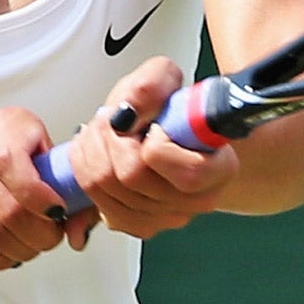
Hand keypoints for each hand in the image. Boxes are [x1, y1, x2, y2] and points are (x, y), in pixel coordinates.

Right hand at [0, 107, 72, 270]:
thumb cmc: (6, 152)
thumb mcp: (39, 151)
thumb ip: (66, 185)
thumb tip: (79, 233)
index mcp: (6, 124)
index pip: (14, 167)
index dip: (40, 200)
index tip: (58, 215)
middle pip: (6, 207)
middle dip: (37, 235)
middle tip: (50, 240)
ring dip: (18, 249)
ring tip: (31, 249)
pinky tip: (10, 254)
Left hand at [65, 57, 240, 238]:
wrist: (165, 131)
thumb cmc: (171, 110)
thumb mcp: (165, 79)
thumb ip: (151, 86)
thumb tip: (127, 112)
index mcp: (219, 169)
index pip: (183, 170)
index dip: (155, 142)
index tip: (153, 124)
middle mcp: (195, 201)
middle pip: (131, 177)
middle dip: (108, 137)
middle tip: (111, 118)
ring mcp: (165, 218)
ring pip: (106, 188)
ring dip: (91, 150)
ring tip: (101, 130)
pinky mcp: (136, 224)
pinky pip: (95, 202)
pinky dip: (85, 171)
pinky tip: (95, 153)